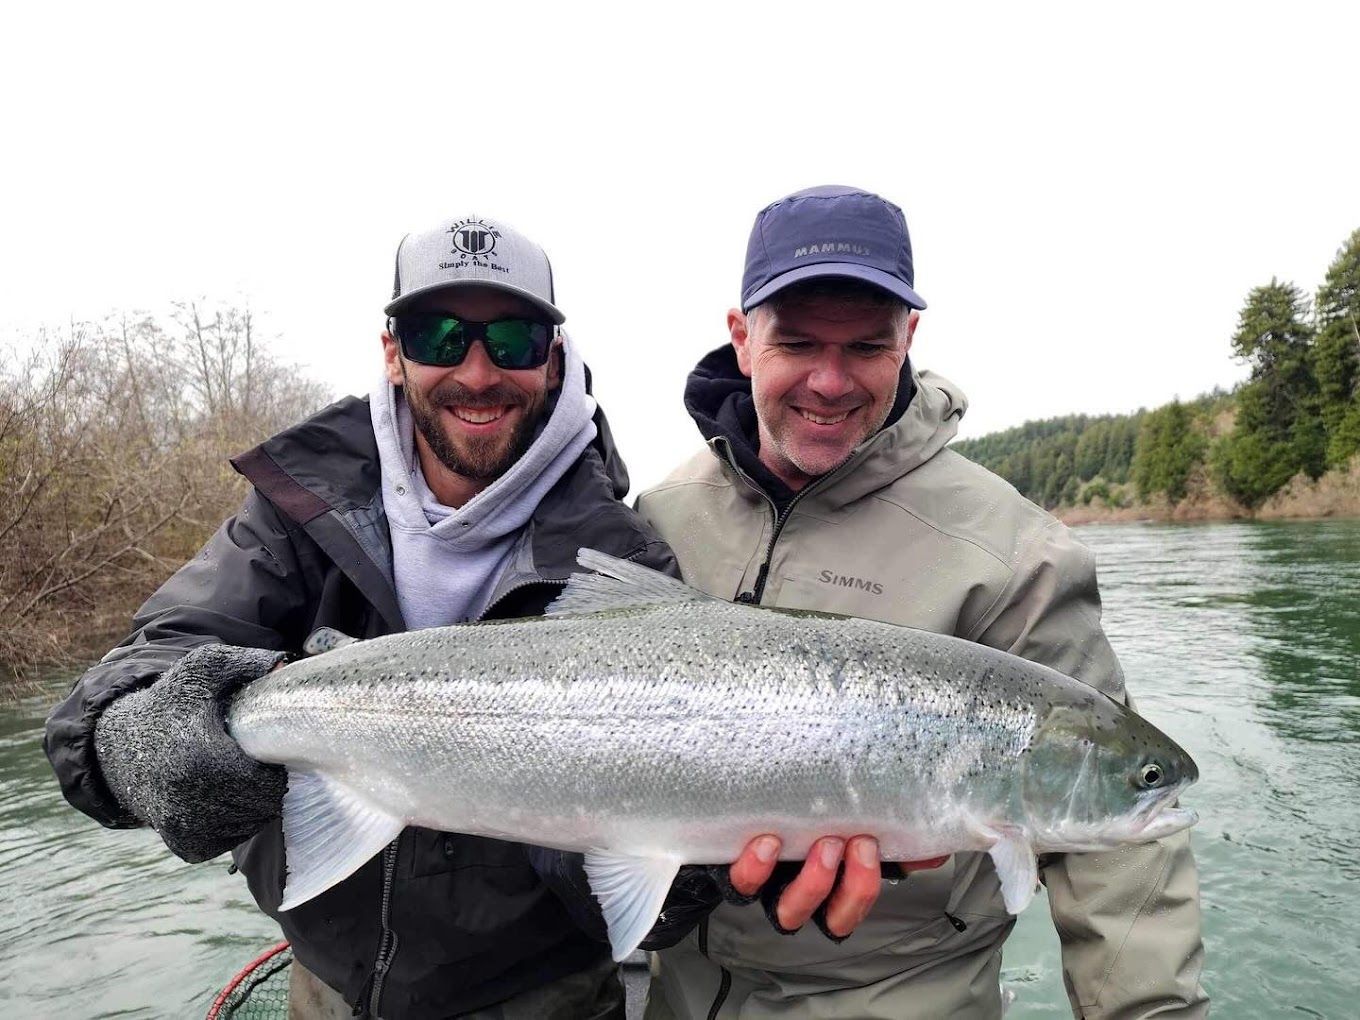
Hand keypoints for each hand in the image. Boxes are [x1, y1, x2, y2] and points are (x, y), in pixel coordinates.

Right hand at [93, 643, 288, 862]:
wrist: (119, 743)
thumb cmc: (171, 703)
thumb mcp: (202, 671)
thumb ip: (244, 662)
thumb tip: (284, 664)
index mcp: (202, 760)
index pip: (267, 784)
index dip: (276, 770)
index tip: (267, 753)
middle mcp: (190, 800)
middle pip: (262, 808)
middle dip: (269, 788)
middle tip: (259, 767)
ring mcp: (183, 826)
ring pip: (247, 827)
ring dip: (254, 807)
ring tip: (241, 780)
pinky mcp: (181, 843)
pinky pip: (226, 842)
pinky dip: (234, 825)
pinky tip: (226, 799)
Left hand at [729, 834, 948, 938]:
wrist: (733, 805)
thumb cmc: (800, 816)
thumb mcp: (847, 820)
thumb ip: (891, 836)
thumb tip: (934, 845)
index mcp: (827, 886)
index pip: (851, 908)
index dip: (864, 889)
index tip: (877, 848)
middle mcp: (799, 895)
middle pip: (830, 918)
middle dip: (851, 886)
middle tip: (857, 845)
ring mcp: (768, 888)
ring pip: (790, 912)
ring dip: (813, 883)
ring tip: (822, 845)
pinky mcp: (735, 873)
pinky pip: (743, 884)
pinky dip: (755, 868)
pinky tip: (767, 843)